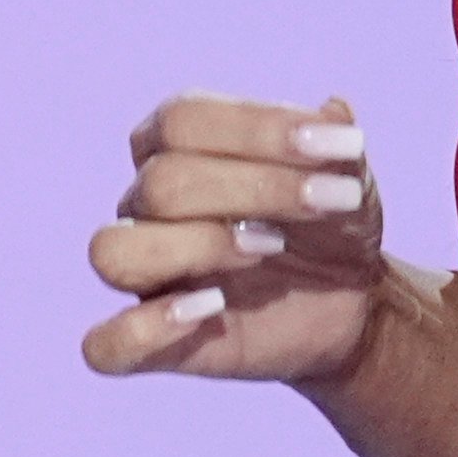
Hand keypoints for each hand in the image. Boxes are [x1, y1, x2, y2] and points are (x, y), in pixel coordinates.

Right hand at [82, 93, 390, 384]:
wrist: (352, 298)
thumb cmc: (333, 221)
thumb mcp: (347, 176)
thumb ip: (334, 142)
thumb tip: (333, 110)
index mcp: (180, 148)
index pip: (182, 119)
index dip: (258, 128)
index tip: (343, 147)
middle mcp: (147, 207)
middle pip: (160, 183)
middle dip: (255, 188)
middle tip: (323, 203)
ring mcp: (148, 277)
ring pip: (114, 251)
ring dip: (200, 246)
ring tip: (270, 247)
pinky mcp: (157, 345)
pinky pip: (105, 345)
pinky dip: (146, 329)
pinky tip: (213, 307)